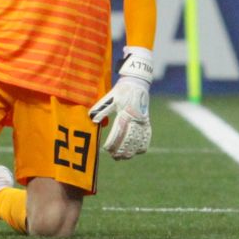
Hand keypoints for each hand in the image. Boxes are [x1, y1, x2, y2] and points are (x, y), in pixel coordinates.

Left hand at [88, 46, 153, 160]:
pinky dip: (142, 145)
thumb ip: (101, 109)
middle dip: (121, 150)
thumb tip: (92, 119)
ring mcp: (142, 121)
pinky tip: (136, 152)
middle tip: (114, 157)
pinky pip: (147, 136)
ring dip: (131, 151)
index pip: (119, 132)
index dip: (112, 143)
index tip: (106, 149)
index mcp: (125, 112)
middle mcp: (135, 118)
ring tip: (123, 157)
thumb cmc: (121, 90)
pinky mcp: (147, 121)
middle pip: (129, 139)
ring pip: (138, 140)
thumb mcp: (110, 97)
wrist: (138, 82)